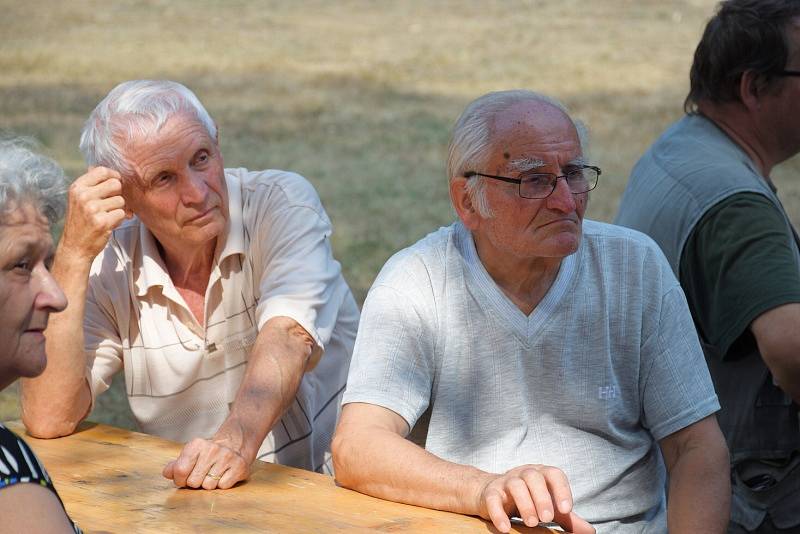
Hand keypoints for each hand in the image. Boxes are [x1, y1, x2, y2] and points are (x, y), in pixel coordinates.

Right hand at [59, 166, 129, 261]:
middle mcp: (83, 196)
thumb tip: (108, 171)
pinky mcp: (102, 222)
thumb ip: (92, 184)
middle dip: (118, 194)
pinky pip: (122, 213)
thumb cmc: (81, 221)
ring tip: (106, 216)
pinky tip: (108, 224)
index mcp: (77, 188)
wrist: (75, 247)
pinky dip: (119, 219)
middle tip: (111, 203)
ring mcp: (92, 209)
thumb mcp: (79, 199)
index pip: (102, 171)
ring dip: (118, 209)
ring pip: (121, 200)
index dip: (113, 176)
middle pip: (116, 184)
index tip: (115, 183)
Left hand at [162, 437, 250, 489]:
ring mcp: (227, 457)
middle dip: (196, 483)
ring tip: (214, 474)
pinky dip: (222, 484)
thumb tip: (167, 473)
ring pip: (209, 486)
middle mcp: (212, 449)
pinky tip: (224, 475)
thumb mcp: (191, 455)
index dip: (180, 480)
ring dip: (209, 484)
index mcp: (197, 444)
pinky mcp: (240, 466)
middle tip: (202, 475)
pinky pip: (223, 486)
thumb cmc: (208, 454)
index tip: (185, 478)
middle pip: (194, 482)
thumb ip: (176, 466)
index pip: (180, 470)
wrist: (235, 444)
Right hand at [477, 464, 594, 533]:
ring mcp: (505, 482)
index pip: (554, 474)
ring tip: (531, 523)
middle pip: (533, 477)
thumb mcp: (548, 506)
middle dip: (542, 497)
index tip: (566, 509)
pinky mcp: (490, 493)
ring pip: (515, 485)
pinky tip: (506, 528)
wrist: (492, 494)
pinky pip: (493, 499)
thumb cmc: (527, 499)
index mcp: (541, 474)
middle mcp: (523, 473)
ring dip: (524, 504)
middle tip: (546, 518)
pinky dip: (498, 513)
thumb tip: (590, 531)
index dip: (561, 489)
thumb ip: (567, 518)